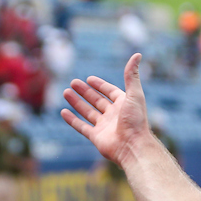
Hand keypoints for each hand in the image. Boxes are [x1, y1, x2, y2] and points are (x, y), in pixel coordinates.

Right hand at [61, 53, 151, 167]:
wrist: (132, 146)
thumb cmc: (136, 120)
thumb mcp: (134, 94)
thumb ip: (132, 75)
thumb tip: (137, 54)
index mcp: (123, 104)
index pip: (110, 92)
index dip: (100, 85)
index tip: (89, 79)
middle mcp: (113, 115)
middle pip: (96, 101)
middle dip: (85, 92)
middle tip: (73, 83)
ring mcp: (104, 126)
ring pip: (87, 112)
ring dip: (76, 102)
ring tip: (65, 92)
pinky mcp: (96, 137)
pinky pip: (82, 127)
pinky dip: (72, 120)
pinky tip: (63, 112)